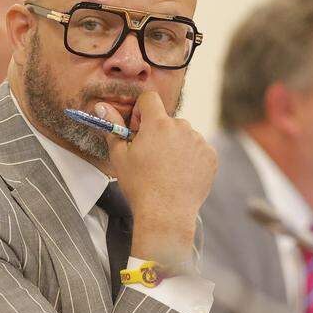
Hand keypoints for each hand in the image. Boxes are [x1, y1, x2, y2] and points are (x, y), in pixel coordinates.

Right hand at [96, 92, 217, 266]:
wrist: (166, 214)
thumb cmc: (139, 185)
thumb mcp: (119, 156)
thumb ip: (112, 127)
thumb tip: (102, 106)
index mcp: (158, 123)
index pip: (149, 99)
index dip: (141, 112)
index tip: (138, 130)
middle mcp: (182, 127)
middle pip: (167, 120)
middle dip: (158, 133)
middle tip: (150, 158)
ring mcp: (199, 141)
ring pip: (184, 135)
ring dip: (175, 146)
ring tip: (166, 171)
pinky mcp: (210, 156)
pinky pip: (198, 150)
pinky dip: (190, 159)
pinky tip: (179, 176)